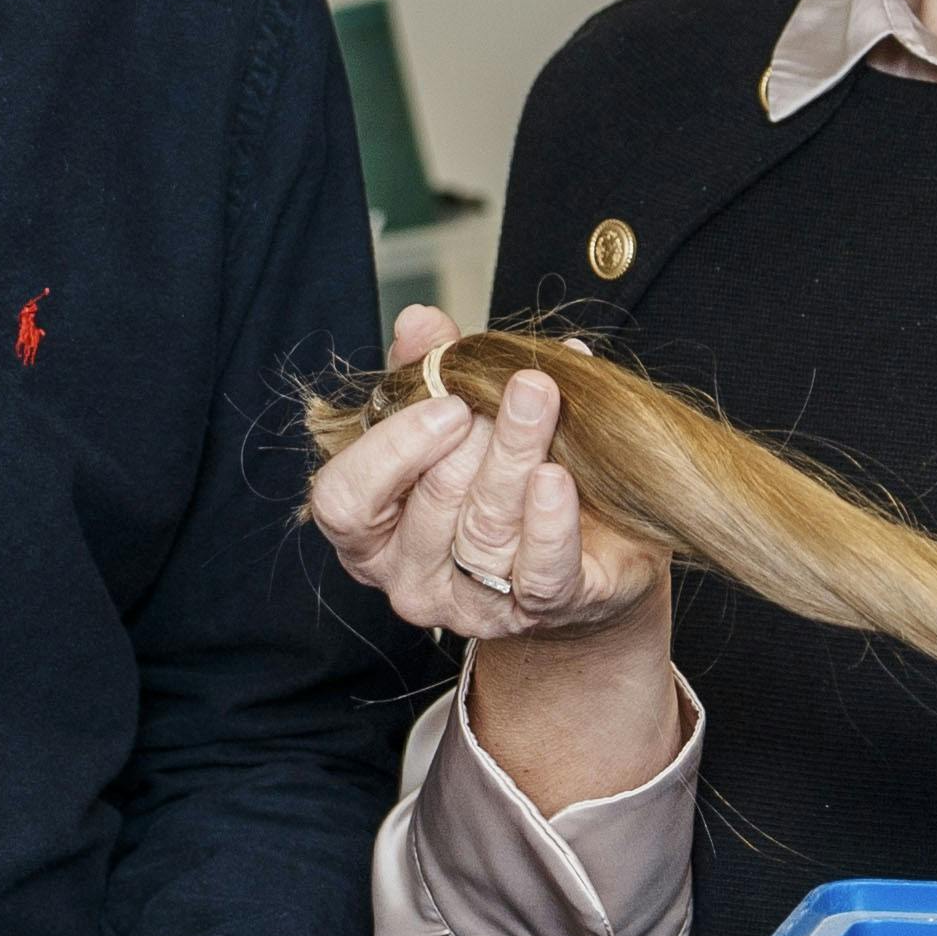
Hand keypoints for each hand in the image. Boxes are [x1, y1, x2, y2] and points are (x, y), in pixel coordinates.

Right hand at [309, 305, 666, 647]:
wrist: (592, 545)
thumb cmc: (499, 475)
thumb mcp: (457, 418)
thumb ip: (429, 372)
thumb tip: (420, 323)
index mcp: (369, 532)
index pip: (344, 502)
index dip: (389, 451)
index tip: (445, 403)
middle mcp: (409, 578)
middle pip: (431, 504)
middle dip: (473, 438)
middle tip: (516, 384)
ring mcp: (472, 604)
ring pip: (486, 531)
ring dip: (516, 455)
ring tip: (542, 395)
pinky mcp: (541, 613)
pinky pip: (540, 575)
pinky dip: (549, 524)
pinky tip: (556, 477)